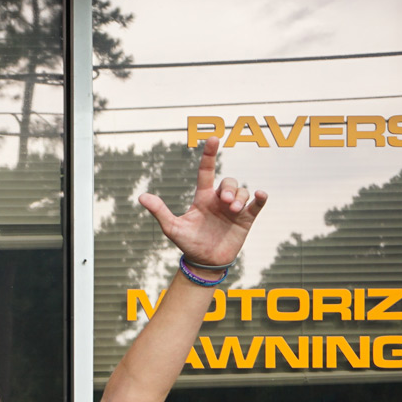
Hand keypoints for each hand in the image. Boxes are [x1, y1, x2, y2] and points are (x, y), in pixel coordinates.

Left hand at [137, 138, 267, 269]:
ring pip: (243, 191)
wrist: (204, 262)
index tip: (212, 138)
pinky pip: (257, 204)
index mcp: (202, 198)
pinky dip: (260, 197)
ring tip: (234, 209)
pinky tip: (259, 195)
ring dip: (240, 196)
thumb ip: (159, 211)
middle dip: (229, 188)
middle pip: (228, 182)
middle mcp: (219, 200)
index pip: (206, 172)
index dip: (209, 155)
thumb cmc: (188, 243)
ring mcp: (234, 208)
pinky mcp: (246, 219)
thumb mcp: (172, 227)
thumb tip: (141, 196)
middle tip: (226, 200)